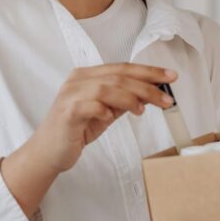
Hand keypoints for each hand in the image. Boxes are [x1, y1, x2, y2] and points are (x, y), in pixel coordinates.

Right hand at [29, 62, 177, 173]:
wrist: (48, 152)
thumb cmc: (76, 130)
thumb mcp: (105, 112)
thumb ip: (122, 101)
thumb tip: (149, 95)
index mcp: (87, 76)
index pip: (122, 68)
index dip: (149, 71)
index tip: (171, 77)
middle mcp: (78, 80)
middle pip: (118, 77)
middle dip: (146, 86)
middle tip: (167, 99)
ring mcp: (70, 95)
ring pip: (106, 88)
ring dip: (130, 98)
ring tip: (142, 110)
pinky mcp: (66, 113)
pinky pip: (90, 106)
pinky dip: (104, 110)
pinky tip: (111, 117)